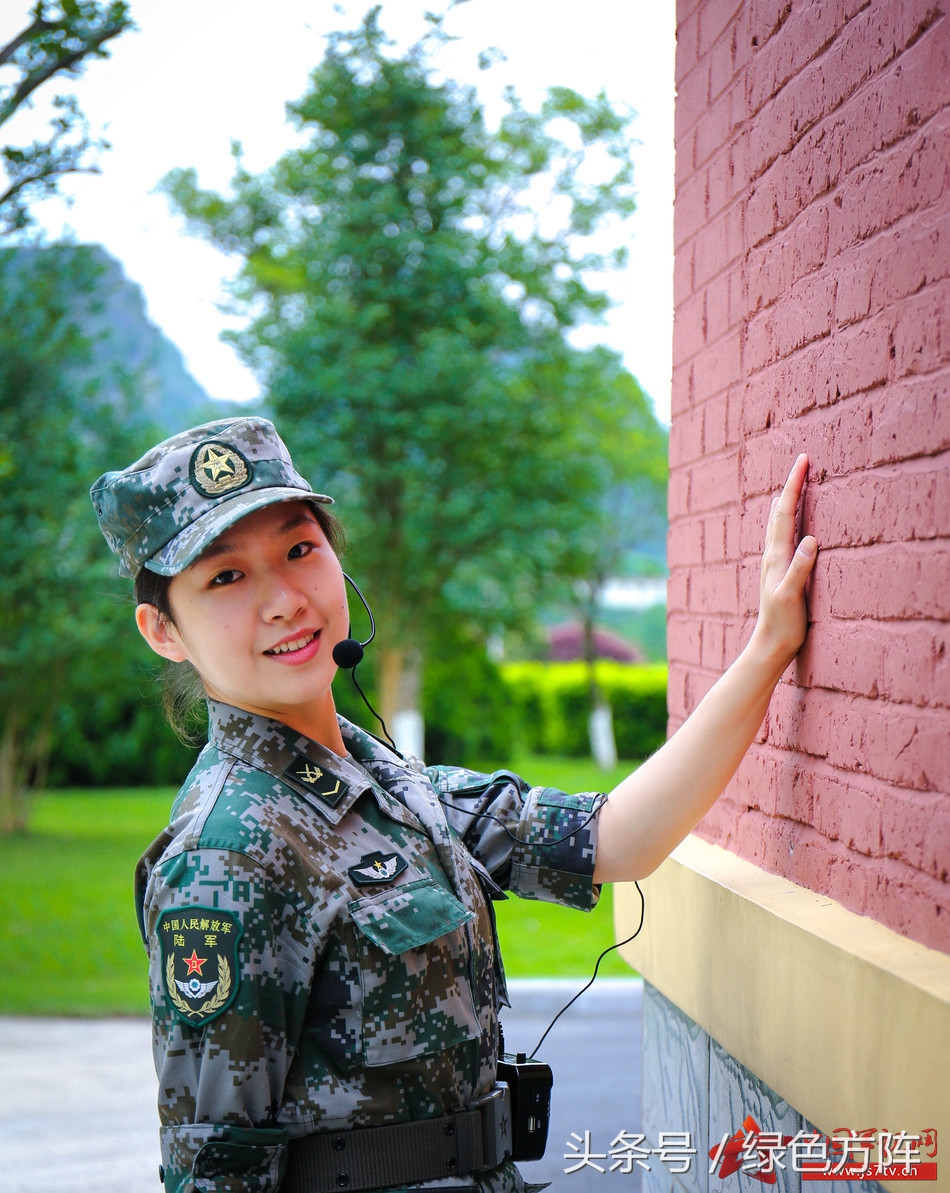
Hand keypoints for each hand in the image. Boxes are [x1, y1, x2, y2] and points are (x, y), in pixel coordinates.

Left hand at [750, 453, 817, 668]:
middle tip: (802, 462)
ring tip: (793, 484)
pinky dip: (788, 520)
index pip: (785, 512)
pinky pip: (783, 536)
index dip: (793, 485)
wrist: (771, 644)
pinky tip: (790, 523)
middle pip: (780, 511)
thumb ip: (799, 568)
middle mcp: (772, 554)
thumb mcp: (791, 596)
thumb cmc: (782, 622)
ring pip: (779, 523)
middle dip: (791, 485)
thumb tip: (811, 539)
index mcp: (776, 556)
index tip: (802, 461)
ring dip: (787, 500)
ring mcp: (775, 562)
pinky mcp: (780, 571)